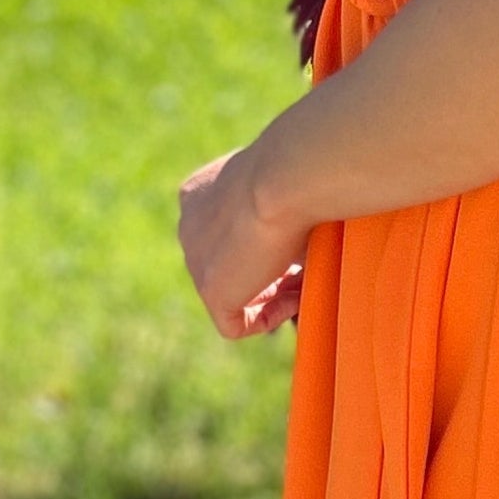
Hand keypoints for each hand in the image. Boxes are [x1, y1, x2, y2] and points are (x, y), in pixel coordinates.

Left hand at [178, 145, 306, 338]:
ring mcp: (195, 259)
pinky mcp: (209, 289)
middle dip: (269, 273)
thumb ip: (281, 220)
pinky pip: (233, 323)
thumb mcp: (284, 194)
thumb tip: (305, 252)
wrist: (287, 177)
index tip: (299, 249)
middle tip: (307, 269)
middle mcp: (190, 224)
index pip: (227, 234)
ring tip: (308, 281)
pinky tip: (295, 297)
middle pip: (230, 265)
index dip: (266, 248)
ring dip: (274, 294)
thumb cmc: (298, 175)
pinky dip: (267, 317)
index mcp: (201, 193)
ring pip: (232, 293)